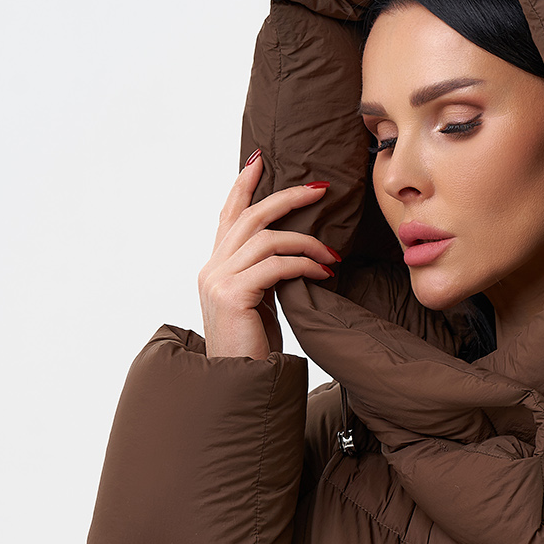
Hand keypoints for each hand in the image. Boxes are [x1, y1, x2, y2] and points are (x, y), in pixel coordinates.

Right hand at [197, 152, 338, 358]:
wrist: (237, 384)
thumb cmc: (251, 349)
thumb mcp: (257, 303)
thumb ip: (263, 275)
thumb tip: (291, 254)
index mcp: (215, 267)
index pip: (227, 215)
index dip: (243, 184)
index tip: (260, 159)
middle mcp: (211, 268)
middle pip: (250, 216)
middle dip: (287, 197)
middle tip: (320, 189)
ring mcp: (218, 280)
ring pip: (266, 238)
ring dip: (306, 241)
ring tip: (332, 254)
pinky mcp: (233, 294)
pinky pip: (277, 265)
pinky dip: (305, 264)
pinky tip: (324, 272)